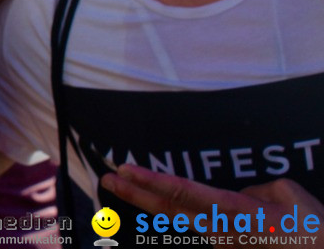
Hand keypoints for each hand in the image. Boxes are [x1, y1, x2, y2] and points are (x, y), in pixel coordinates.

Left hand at [101, 164, 322, 241]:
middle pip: (169, 208)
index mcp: (235, 213)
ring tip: (121, 184)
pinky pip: (197, 222)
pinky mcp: (227, 245)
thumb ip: (253, 190)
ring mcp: (222, 242)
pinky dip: (173, 210)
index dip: (152, 181)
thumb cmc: (313, 228)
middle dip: (135, 193)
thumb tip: (237, 194)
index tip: (126, 170)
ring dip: (149, 200)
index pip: (183, 193)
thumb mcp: (288, 195)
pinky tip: (158, 197)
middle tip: (107, 177)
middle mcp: (221, 231)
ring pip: (178, 216)